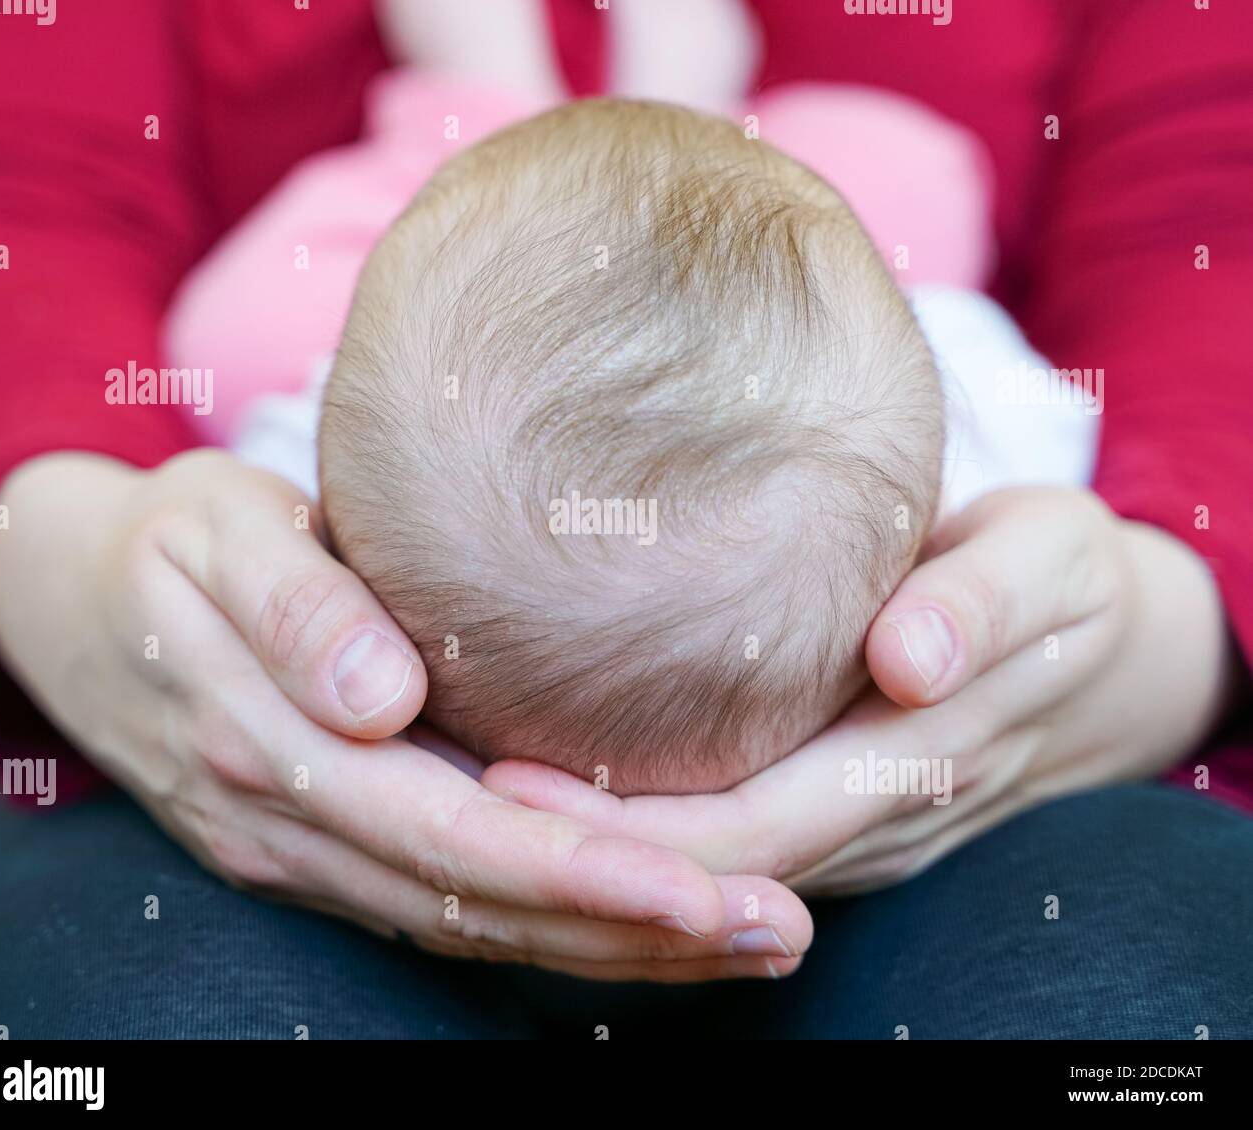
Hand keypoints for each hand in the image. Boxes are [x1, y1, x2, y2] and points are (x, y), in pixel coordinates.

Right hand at [0, 450, 810, 978]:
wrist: (81, 606)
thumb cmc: (172, 547)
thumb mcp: (212, 534)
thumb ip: (291, 607)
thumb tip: (376, 697)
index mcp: (276, 753)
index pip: (457, 840)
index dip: (583, 873)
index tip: (707, 887)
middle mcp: (302, 833)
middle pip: (488, 908)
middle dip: (636, 931)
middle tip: (780, 928)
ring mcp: (316, 855)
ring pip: (482, 926)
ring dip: (617, 943)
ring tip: (753, 934)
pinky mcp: (334, 849)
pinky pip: (456, 907)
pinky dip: (557, 922)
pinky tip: (648, 916)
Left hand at [483, 487, 1239, 892]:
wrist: (1103, 651)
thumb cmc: (1062, 583)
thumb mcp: (1051, 565)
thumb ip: (987, 605)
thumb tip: (907, 655)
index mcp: (906, 764)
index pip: (744, 835)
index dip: (626, 834)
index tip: (510, 785)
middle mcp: (862, 819)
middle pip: (700, 868)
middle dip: (578, 849)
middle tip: (453, 786)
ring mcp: (845, 824)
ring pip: (705, 865)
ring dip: (598, 847)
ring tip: (475, 782)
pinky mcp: (833, 802)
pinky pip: (727, 829)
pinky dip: (641, 818)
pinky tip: (559, 764)